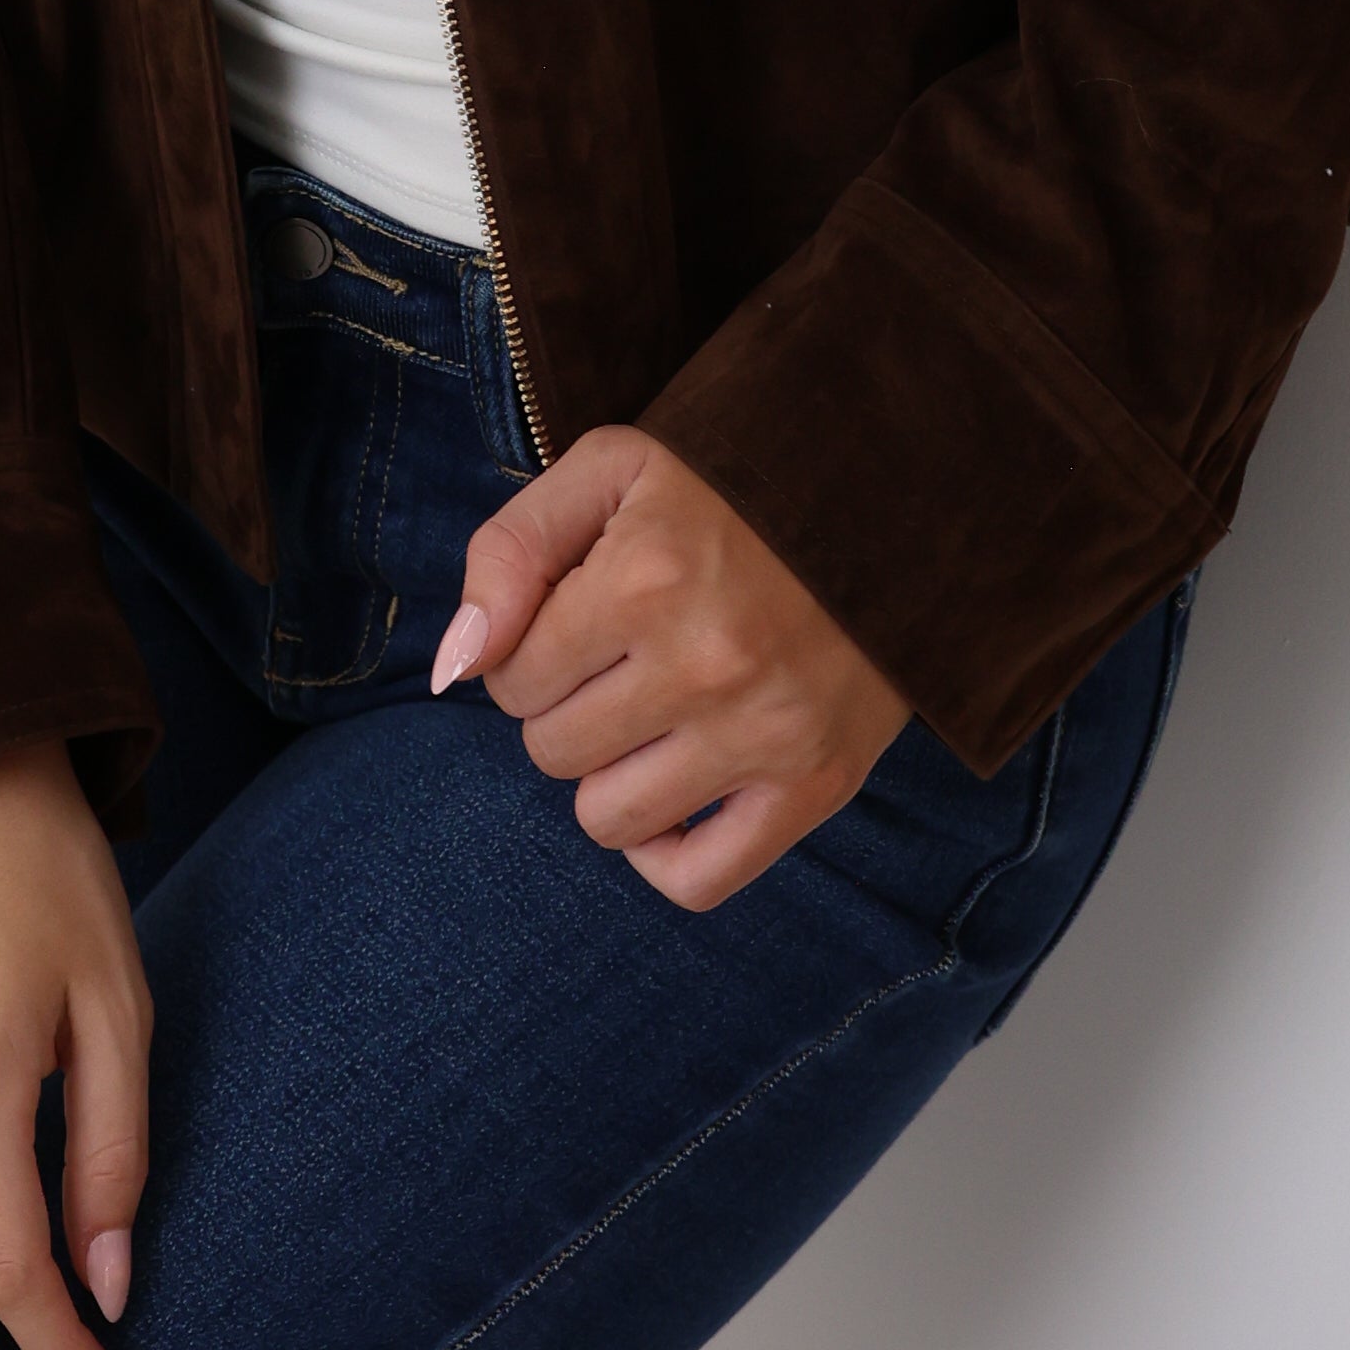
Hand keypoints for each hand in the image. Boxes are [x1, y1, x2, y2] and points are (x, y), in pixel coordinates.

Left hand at [433, 431, 909, 909]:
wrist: (895, 494)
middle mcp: (705, 664)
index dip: (529, 650)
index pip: (509, 678)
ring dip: (613, 773)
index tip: (581, 616)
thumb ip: (510, 551)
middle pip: (553, 751)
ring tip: (656, 711)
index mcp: (645, 578)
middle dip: (569, 706)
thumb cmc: (731, 482)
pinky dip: (667, 854)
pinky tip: (674, 793)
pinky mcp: (817, 784)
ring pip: (609, 819)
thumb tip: (454, 667)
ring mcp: (765, 733)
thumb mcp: (609, 469)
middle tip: (624, 657)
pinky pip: (698, 880)